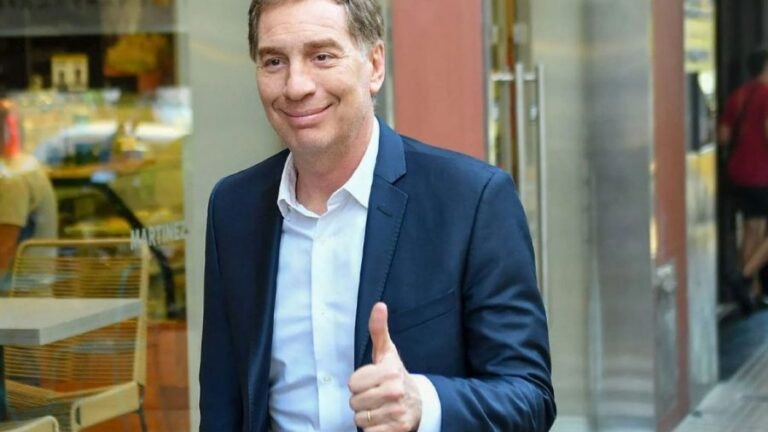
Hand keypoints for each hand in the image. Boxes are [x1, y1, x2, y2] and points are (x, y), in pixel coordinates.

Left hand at [348, 303, 421, 430]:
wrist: (420, 403)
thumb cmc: (396, 375)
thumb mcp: (387, 353)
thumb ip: (378, 330)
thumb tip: (379, 305)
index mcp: (390, 372)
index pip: (352, 383)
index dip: (358, 383)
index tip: (371, 381)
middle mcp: (395, 392)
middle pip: (354, 402)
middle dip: (361, 400)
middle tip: (375, 396)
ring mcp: (397, 412)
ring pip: (359, 419)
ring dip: (366, 416)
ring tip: (379, 408)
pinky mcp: (397, 429)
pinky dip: (372, 430)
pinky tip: (383, 421)